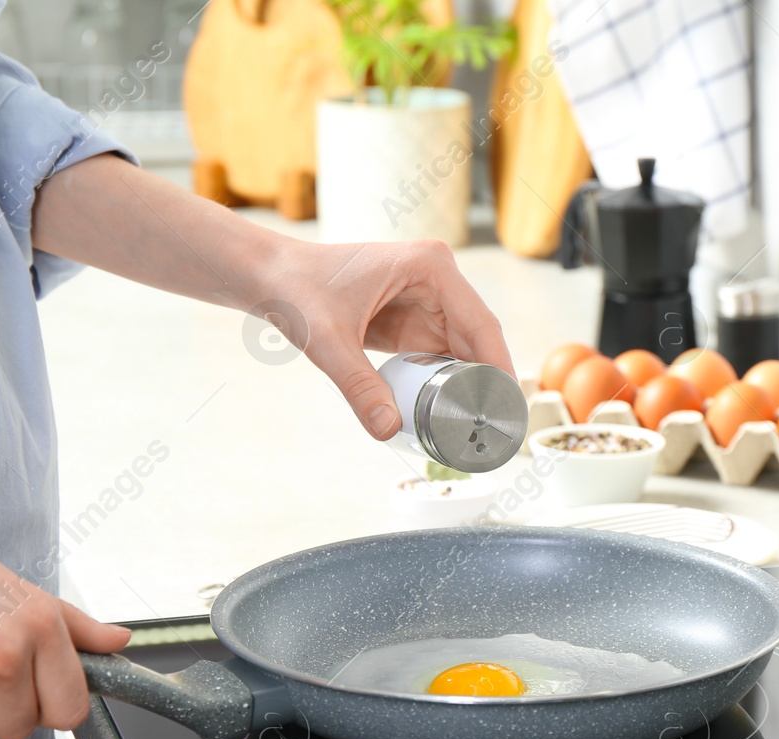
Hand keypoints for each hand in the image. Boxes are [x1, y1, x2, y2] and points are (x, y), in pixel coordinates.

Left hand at [261, 238, 514, 439]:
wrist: (270, 277)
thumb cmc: (296, 290)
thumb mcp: (328, 341)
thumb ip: (359, 387)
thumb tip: (387, 430)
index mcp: (430, 267)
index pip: (482, 324)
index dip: (500, 368)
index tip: (508, 408)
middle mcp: (437, 278)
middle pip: (479, 340)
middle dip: (488, 384)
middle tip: (496, 430)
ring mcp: (428, 298)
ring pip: (463, 350)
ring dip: (469, 386)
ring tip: (478, 429)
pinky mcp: (414, 318)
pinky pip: (440, 356)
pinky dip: (445, 383)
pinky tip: (450, 413)